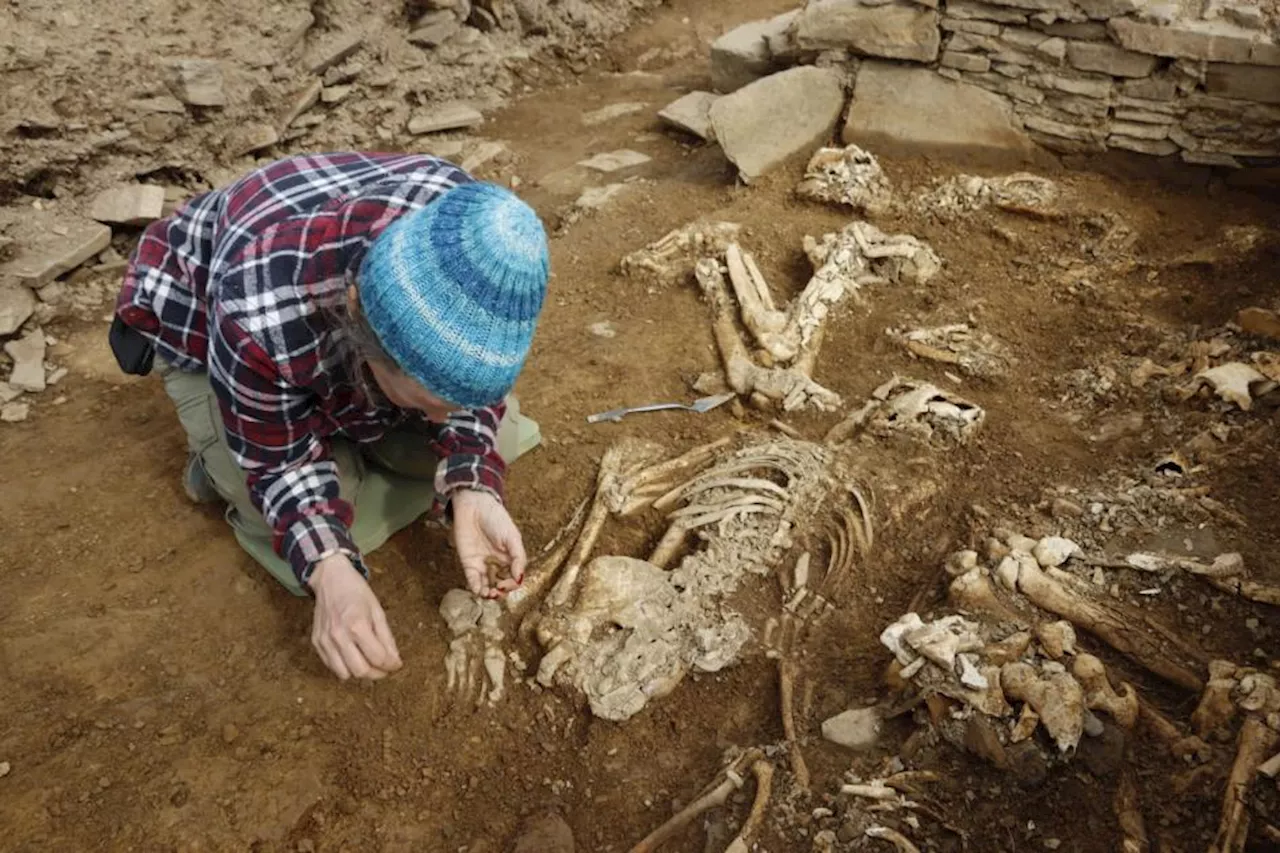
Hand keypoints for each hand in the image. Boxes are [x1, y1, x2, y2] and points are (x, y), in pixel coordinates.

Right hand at [308, 553, 402, 680]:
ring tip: (368, 662)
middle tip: (384, 668)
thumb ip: (386, 638)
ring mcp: (325, 640)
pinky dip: (344, 667)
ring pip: (344, 674)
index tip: (396, 665)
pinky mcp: (316, 642)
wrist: (330, 579)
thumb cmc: (356, 592)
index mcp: (357, 625)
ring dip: (359, 672)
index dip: (391, 665)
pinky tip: (353, 656)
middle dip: (377, 673)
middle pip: (361, 671)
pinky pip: (331, 666)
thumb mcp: (378, 611)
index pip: (377, 658)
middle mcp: (338, 635)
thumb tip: (395, 661)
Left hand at [451, 489, 526, 598]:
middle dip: (501, 593)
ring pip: (487, 586)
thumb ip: (517, 558)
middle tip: (498, 592)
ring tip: (489, 594)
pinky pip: (473, 580)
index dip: (512, 584)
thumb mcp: (512, 537)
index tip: (508, 583)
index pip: (514, 578)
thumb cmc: (496, 518)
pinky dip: (476, 588)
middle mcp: (497, 564)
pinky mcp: (468, 564)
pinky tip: (479, 590)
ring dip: (488, 594)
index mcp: (510, 558)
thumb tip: (520, 577)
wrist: (474, 506)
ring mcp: (483, 565)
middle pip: (501, 585)